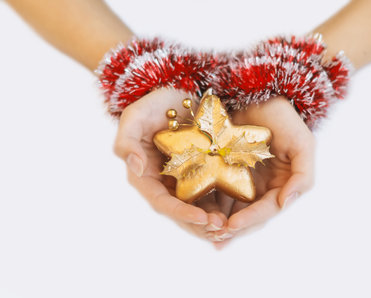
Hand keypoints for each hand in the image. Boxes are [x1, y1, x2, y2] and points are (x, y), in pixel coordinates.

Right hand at [113, 88, 226, 241]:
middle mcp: (164, 183)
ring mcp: (183, 179)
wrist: (176, 92)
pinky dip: (222, 205)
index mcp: (146, 176)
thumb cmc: (152, 103)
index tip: (202, 219)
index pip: (162, 202)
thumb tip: (136, 169)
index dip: (181, 213)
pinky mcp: (201, 172)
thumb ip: (126, 142)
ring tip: (231, 226)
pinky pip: (211, 193)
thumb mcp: (134, 117)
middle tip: (223, 229)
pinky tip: (238, 210)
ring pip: (197, 207)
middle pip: (181, 211)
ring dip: (212, 220)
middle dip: (201, 224)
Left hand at [208, 96, 315, 247]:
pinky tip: (195, 214)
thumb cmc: (284, 117)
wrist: (257, 93)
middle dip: (233, 229)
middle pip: (248, 215)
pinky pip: (216, 191)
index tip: (232, 226)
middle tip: (214, 238)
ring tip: (202, 232)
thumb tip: (286, 204)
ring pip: (230, 208)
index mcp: (282, 185)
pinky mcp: (224, 170)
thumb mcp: (302, 143)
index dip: (251, 219)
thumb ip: (303, 175)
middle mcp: (263, 187)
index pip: (268, 209)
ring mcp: (243, 180)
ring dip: (218, 223)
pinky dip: (208, 204)